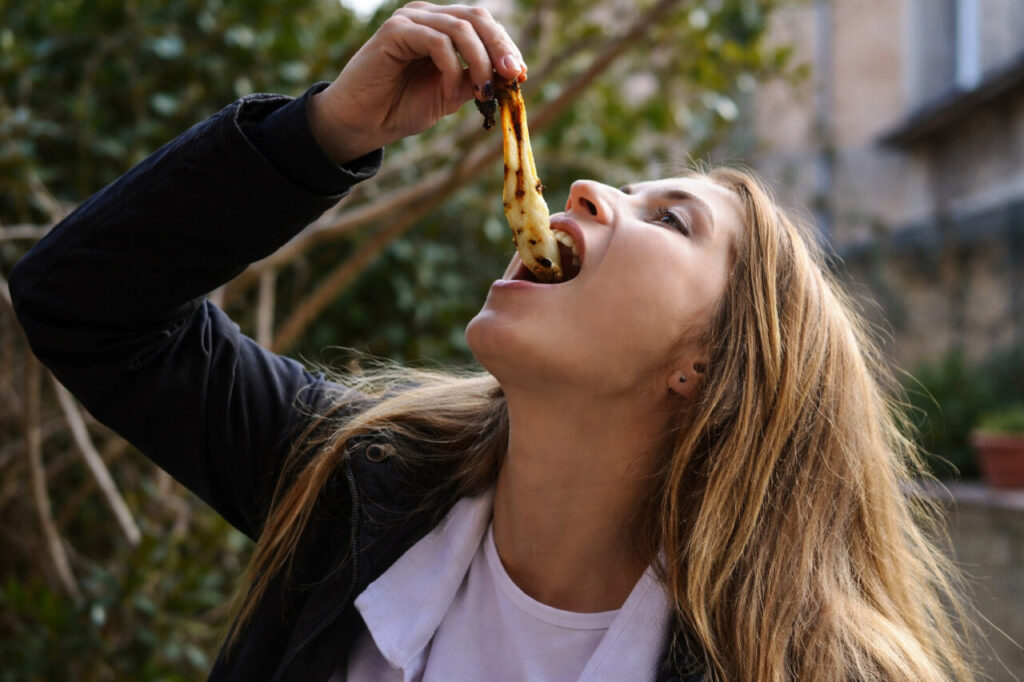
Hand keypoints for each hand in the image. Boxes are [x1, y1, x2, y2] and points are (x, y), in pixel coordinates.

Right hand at [309, 2, 526, 164]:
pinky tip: (450, 93)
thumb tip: (511, 74)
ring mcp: (411, 20)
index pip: (484, 24)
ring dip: (479, 63)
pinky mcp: (395, 30)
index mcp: (442, 27)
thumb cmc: (401, 108)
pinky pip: (437, 41)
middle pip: (477, 18)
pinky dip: (451, 68)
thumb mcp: (450, 94)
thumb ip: (475, 80)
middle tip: (514, 76)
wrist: (362, 123)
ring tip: (481, 94)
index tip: (520, 75)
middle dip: (500, 48)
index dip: (506, 47)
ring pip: (461, 29)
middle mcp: (428, 16)